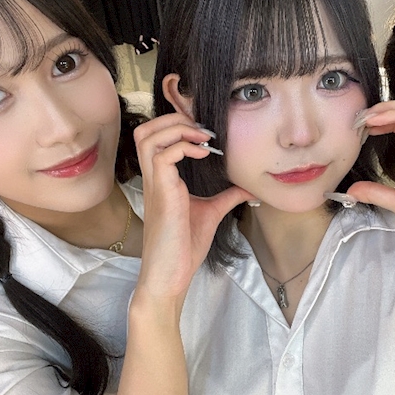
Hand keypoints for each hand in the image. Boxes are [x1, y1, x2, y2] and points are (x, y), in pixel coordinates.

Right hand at [132, 114, 251, 300]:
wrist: (171, 275)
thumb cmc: (183, 248)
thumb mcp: (211, 213)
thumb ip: (227, 197)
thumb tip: (248, 187)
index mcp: (161, 179)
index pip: (154, 137)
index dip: (175, 124)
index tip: (204, 132)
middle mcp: (154, 177)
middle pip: (145, 129)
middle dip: (172, 119)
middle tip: (201, 128)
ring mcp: (156, 185)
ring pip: (148, 137)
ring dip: (177, 128)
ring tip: (203, 137)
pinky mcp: (163, 194)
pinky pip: (163, 156)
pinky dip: (184, 147)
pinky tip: (204, 155)